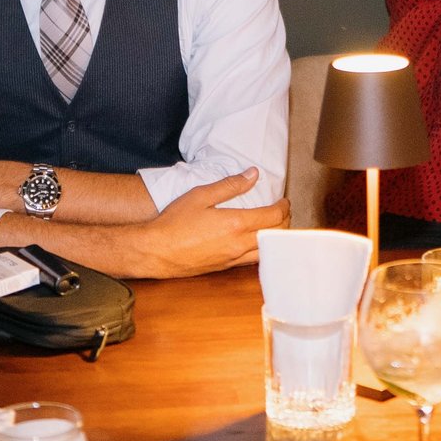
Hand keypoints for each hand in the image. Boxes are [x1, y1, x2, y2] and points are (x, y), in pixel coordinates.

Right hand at [111, 170, 285, 278]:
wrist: (156, 251)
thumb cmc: (175, 222)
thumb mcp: (200, 195)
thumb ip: (230, 185)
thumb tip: (253, 174)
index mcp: (236, 224)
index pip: (274, 217)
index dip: (284, 207)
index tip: (284, 200)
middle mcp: (239, 244)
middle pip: (276, 236)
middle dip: (285, 222)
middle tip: (282, 212)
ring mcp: (233, 259)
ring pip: (267, 251)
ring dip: (275, 238)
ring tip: (273, 226)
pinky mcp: (225, 267)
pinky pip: (252, 260)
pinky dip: (262, 250)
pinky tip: (256, 242)